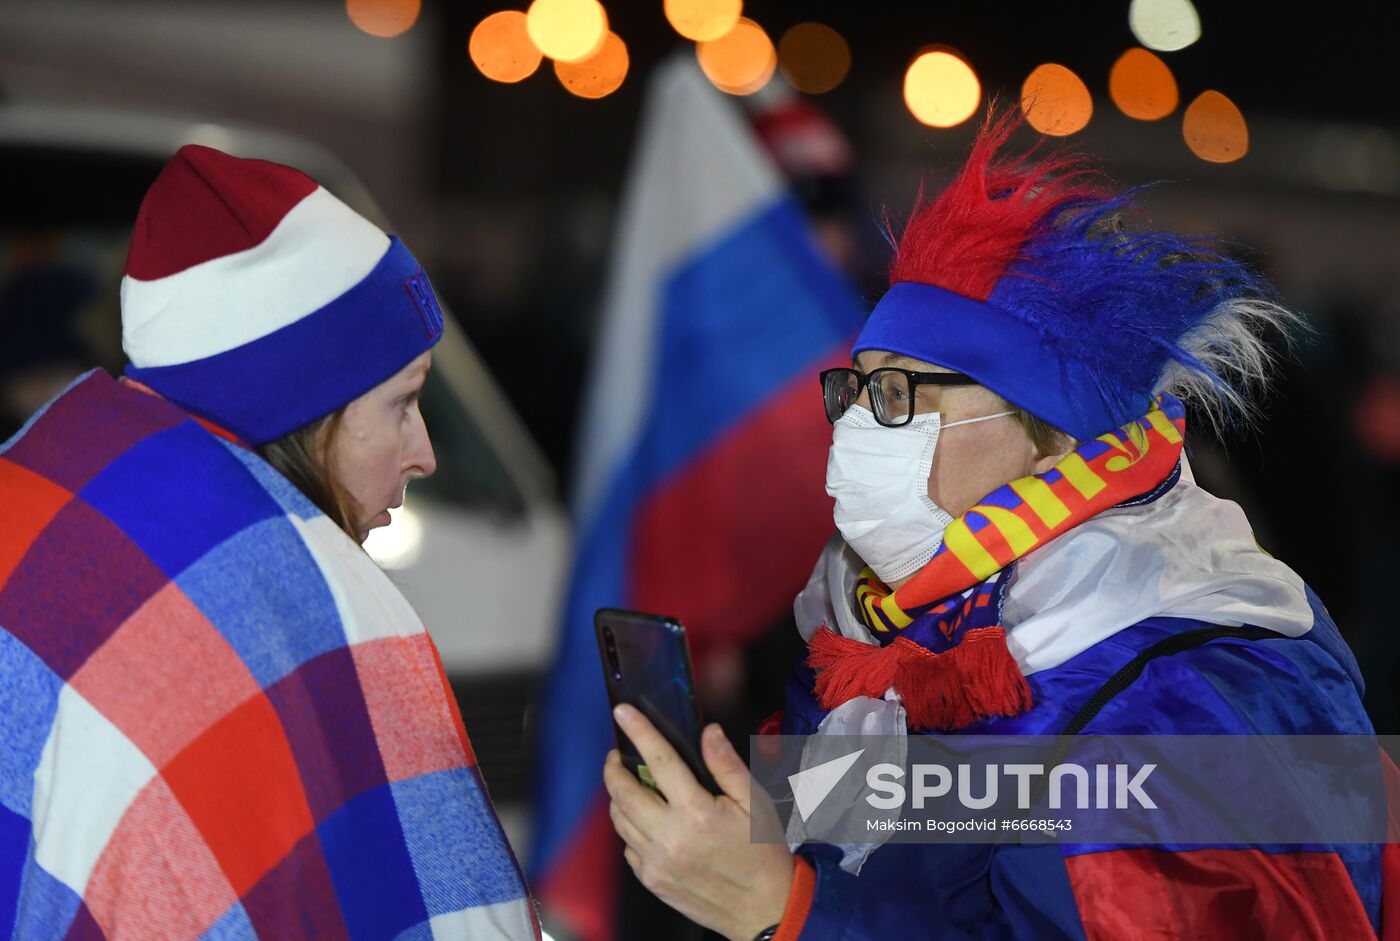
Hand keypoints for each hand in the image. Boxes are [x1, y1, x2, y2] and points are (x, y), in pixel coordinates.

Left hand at [602, 704, 794, 940]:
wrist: (764, 910)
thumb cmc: (762, 852)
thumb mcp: (754, 802)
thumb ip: (726, 764)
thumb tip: (708, 731)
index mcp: (696, 812)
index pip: (659, 761)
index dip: (638, 731)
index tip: (622, 711)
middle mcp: (669, 837)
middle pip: (623, 791)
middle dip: (613, 767)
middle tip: (617, 754)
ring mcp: (656, 862)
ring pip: (619, 819)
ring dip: (618, 796)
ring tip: (629, 784)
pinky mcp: (651, 881)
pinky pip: (627, 847)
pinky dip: (629, 827)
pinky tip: (645, 821)